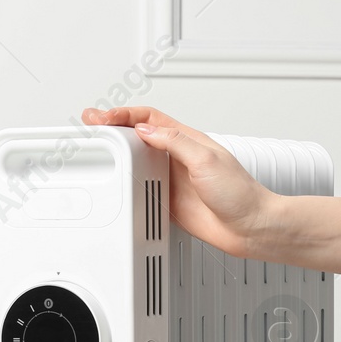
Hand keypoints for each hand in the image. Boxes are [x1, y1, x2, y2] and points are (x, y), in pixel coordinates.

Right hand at [81, 106, 281, 257]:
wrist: (248, 227)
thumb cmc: (239, 193)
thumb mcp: (206, 158)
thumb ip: (174, 142)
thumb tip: (145, 131)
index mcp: (187, 141)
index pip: (150, 119)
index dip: (125, 114)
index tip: (105, 117)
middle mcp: (177, 158)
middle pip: (138, 136)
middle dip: (113, 128)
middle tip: (92, 124)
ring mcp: (170, 179)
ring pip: (135, 161)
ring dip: (116, 153)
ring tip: (97, 145)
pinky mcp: (166, 201)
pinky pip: (139, 189)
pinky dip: (125, 184)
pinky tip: (116, 181)